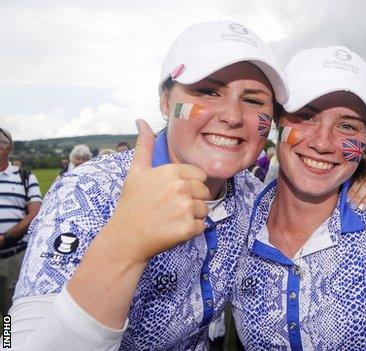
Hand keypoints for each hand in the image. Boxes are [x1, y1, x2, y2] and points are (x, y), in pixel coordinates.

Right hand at [104, 120, 210, 262]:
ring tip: (169, 219)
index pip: (200, 177)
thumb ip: (144, 145)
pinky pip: (201, 227)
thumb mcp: (136, 172)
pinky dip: (189, 232)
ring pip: (204, 210)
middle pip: (205, 193)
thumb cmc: (132, 204)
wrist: (125, 238)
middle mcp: (180, 187)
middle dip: (191, 202)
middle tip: (168, 209)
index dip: (188, 187)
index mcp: (172, 171)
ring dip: (191, 217)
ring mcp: (184, 208)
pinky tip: (171, 231)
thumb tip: (141, 120)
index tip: (170, 195)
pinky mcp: (187, 228)